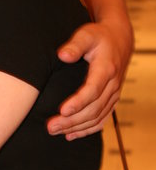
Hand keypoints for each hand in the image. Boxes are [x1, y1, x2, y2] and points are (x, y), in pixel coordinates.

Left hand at [47, 22, 131, 139]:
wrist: (119, 40)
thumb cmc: (99, 37)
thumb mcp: (87, 34)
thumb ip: (75, 45)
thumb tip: (63, 55)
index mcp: (106, 69)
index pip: (93, 90)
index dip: (78, 102)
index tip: (62, 111)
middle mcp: (112, 85)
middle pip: (93, 109)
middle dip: (72, 120)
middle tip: (51, 127)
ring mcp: (113, 94)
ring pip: (97, 117)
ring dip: (76, 127)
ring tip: (55, 131)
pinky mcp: (111, 100)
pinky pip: (102, 119)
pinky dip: (87, 130)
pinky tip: (71, 135)